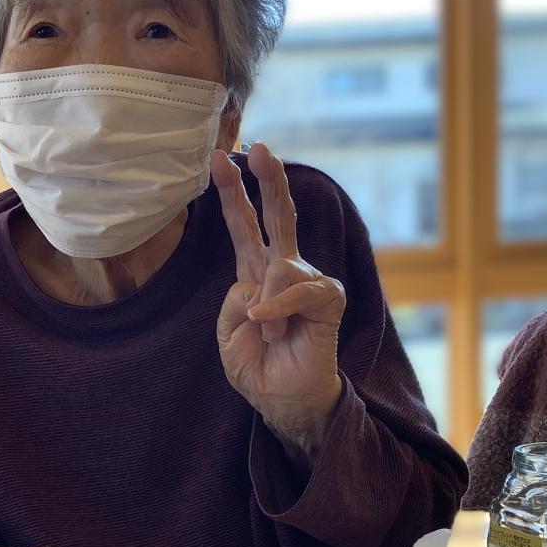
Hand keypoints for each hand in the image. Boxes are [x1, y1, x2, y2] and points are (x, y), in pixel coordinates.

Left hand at [211, 144, 344, 462]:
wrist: (283, 399)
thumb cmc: (257, 367)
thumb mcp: (227, 335)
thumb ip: (234, 302)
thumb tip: (259, 283)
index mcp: (254, 274)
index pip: (243, 226)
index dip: (231, 193)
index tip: (219, 158)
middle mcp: (283, 270)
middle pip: (277, 216)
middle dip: (268, 179)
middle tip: (258, 147)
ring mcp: (308, 281)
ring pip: (279, 266)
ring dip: (265, 308)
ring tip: (269, 336)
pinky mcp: (328, 298)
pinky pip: (298, 289)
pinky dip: (279, 310)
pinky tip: (272, 328)